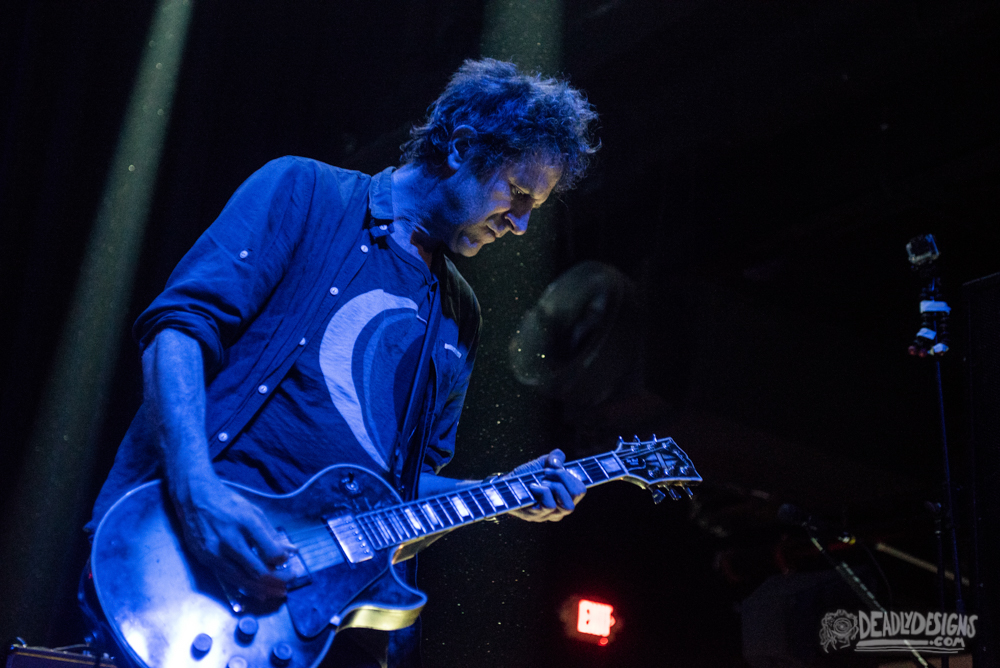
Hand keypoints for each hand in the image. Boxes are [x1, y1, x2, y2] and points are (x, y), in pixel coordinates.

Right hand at [171, 473, 296, 599]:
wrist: (194, 497)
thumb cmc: (228, 503)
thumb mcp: (254, 512)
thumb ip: (272, 534)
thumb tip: (291, 551)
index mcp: (246, 523)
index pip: (271, 552)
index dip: (283, 560)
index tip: (288, 561)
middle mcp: (230, 540)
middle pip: (258, 571)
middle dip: (278, 580)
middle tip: (289, 580)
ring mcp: (215, 552)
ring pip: (243, 580)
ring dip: (264, 589)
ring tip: (278, 591)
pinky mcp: (205, 560)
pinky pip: (228, 579)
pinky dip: (246, 586)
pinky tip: (258, 590)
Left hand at [507, 449, 585, 521]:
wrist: (503, 485)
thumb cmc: (524, 476)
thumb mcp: (542, 462)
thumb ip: (555, 458)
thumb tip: (558, 462)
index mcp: (564, 497)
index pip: (581, 490)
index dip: (574, 476)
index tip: (560, 467)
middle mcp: (559, 509)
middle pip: (578, 494)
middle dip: (564, 476)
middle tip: (548, 471)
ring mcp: (548, 515)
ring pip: (567, 505)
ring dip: (555, 486)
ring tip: (542, 480)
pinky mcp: (536, 516)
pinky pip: (549, 505)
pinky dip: (543, 491)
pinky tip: (532, 486)